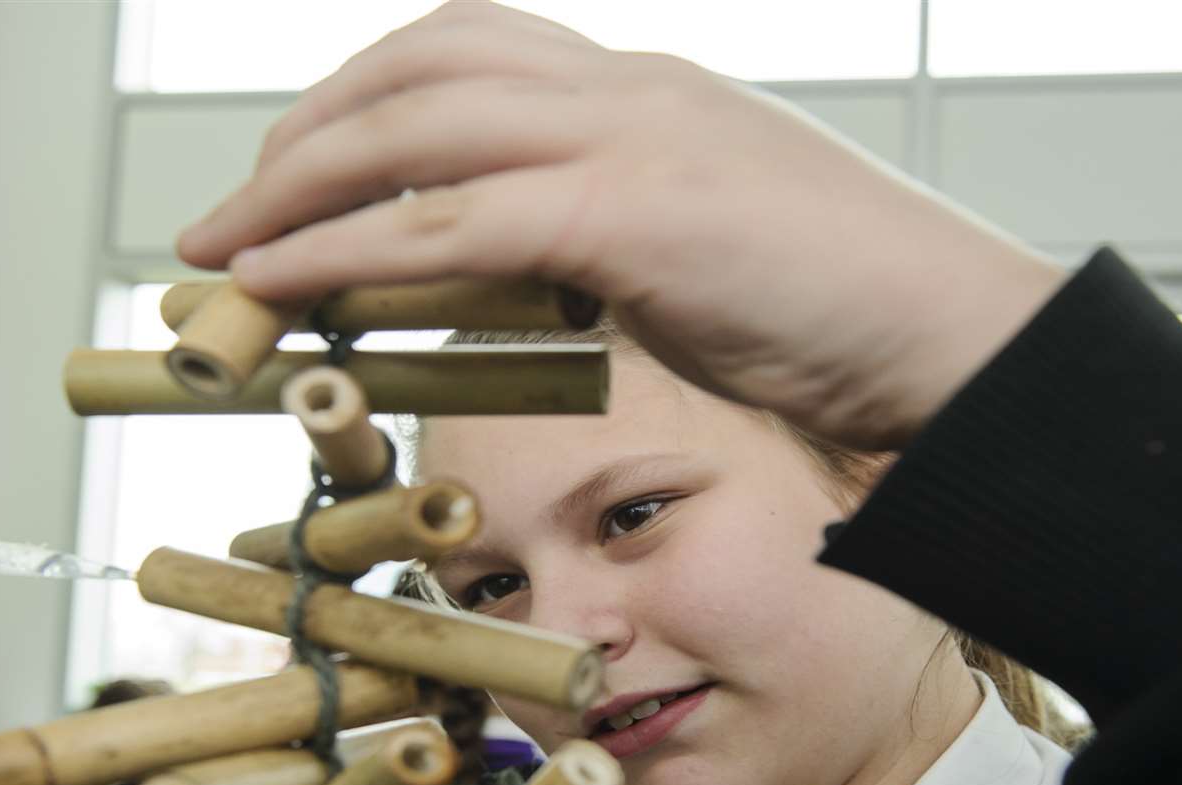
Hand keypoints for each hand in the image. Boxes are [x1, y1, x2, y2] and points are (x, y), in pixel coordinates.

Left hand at [178, 1, 1065, 449]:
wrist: (958, 337)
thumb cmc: (854, 313)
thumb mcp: (717, 248)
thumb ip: (619, 242)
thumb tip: (540, 284)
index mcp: (648, 91)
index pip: (475, 49)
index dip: (370, 94)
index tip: (307, 160)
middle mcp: (628, 89)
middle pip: (421, 66)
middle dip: (308, 131)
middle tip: (236, 208)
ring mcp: (631, 139)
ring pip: (415, 129)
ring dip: (297, 185)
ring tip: (222, 248)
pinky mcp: (634, 215)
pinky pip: (448, 223)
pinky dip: (346, 251)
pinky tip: (285, 285)